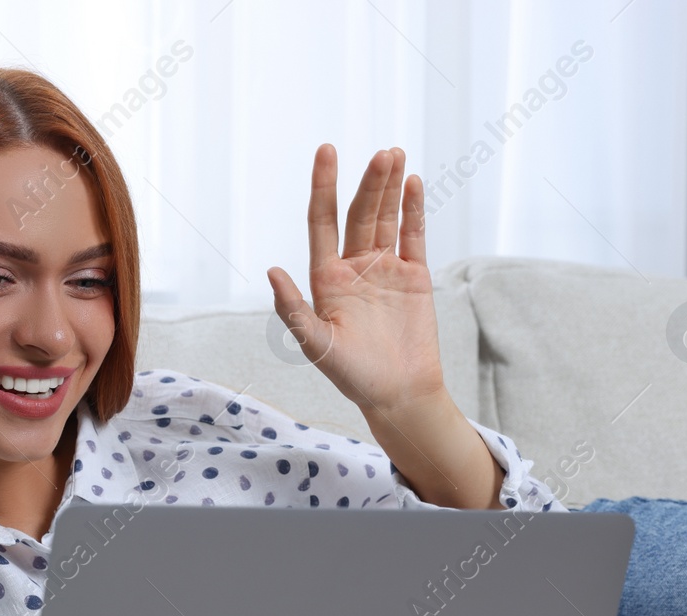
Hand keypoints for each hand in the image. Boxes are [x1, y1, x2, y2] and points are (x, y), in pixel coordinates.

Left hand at [267, 145, 444, 418]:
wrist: (398, 394)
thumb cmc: (352, 375)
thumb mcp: (317, 345)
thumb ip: (293, 309)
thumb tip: (271, 270)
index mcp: (326, 278)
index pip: (322, 221)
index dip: (324, 186)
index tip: (326, 151)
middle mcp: (354, 267)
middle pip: (359, 214)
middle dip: (369, 183)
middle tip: (381, 154)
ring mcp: (385, 269)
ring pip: (386, 218)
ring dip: (390, 187)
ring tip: (394, 155)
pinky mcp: (414, 277)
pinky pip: (413, 236)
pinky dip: (414, 210)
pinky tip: (414, 183)